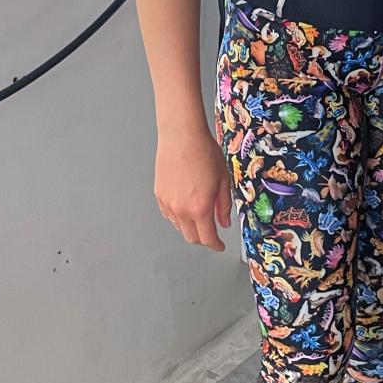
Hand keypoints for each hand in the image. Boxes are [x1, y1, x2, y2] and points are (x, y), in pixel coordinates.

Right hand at [154, 122, 233, 250]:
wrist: (182, 136)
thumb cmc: (204, 152)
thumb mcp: (223, 180)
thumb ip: (224, 205)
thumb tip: (224, 222)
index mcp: (200, 208)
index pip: (208, 238)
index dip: (216, 245)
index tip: (220, 246)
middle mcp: (182, 209)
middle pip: (191, 237)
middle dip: (203, 239)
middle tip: (212, 235)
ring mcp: (168, 203)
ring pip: (179, 227)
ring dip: (190, 228)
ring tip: (200, 218)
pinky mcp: (159, 195)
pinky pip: (168, 214)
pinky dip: (178, 217)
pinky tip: (185, 208)